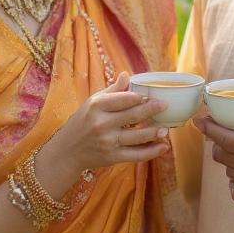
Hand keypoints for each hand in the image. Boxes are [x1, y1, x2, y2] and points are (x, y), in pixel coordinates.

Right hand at [47, 72, 169, 172]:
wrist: (67, 151)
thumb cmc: (82, 122)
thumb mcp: (92, 102)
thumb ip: (112, 91)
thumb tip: (127, 75)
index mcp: (97, 106)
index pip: (123, 99)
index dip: (139, 97)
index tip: (152, 94)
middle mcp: (102, 123)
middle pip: (133, 116)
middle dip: (152, 110)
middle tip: (165, 105)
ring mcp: (107, 142)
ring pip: (137, 136)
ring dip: (154, 132)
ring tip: (166, 129)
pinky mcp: (112, 157)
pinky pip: (136, 155)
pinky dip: (152, 152)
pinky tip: (163, 147)